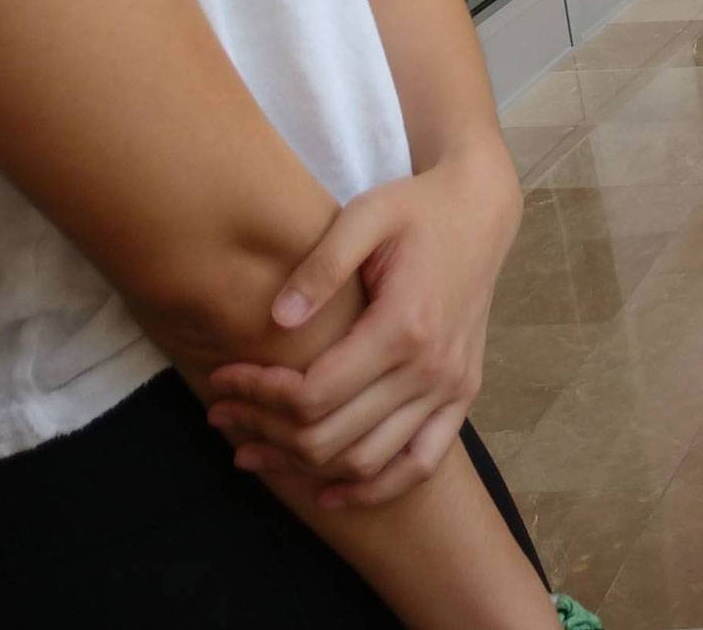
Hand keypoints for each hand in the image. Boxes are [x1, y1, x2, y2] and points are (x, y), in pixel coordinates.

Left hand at [205, 147, 519, 506]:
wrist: (481, 212)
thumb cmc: (417, 209)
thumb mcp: (366, 215)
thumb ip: (321, 266)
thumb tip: (275, 320)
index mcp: (404, 326)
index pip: (314, 393)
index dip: (258, 394)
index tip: (222, 375)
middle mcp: (432, 368)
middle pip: (331, 436)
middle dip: (264, 431)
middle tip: (220, 415)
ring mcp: (451, 388)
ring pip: (366, 461)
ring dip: (302, 467)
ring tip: (253, 449)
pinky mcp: (461, 395)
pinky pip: (418, 464)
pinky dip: (373, 489)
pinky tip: (327, 493)